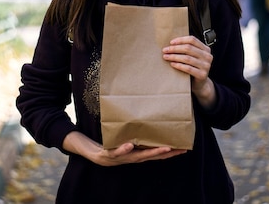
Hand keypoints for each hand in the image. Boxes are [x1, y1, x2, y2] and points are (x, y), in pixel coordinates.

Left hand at [63, 132, 185, 166]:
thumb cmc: (105, 140)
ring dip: (151, 153)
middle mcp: (128, 157)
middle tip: (181, 149)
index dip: (170, 151)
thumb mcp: (120, 133)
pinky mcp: (106, 155)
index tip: (184, 147)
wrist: (84, 148)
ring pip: (137, 156)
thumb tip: (143, 110)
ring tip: (164, 148)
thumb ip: (132, 127)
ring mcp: (118, 158)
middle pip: (150, 156)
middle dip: (166, 153)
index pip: (154, 152)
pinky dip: (123, 149)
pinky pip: (116, 152)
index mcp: (134, 152)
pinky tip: (130, 144)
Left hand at [162, 35, 215, 108]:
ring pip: (187, 58)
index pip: (192, 40)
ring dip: (174, 56)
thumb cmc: (194, 67)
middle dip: (175, 48)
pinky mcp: (202, 75)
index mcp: (205, 49)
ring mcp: (206, 66)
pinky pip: (188, 68)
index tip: (171, 42)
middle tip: (165, 50)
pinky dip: (179, 65)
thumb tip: (171, 43)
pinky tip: (172, 64)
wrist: (200, 84)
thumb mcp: (193, 56)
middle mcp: (207, 56)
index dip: (181, 40)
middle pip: (188, 48)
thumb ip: (188, 49)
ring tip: (166, 57)